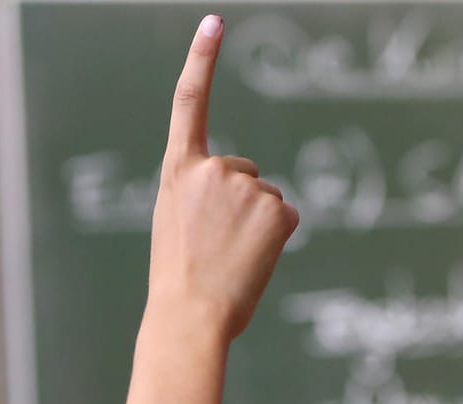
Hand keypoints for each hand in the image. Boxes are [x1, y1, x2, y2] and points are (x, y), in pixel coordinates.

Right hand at [146, 14, 299, 342]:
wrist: (190, 316)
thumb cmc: (180, 282)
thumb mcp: (177, 225)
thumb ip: (202, 196)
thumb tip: (250, 196)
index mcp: (178, 172)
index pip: (190, 104)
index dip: (203, 60)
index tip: (215, 23)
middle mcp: (212, 169)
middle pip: (244, 172)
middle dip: (239, 205)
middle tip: (217, 247)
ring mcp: (245, 185)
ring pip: (265, 198)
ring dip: (257, 226)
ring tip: (230, 257)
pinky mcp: (276, 207)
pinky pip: (286, 216)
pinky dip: (276, 238)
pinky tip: (254, 258)